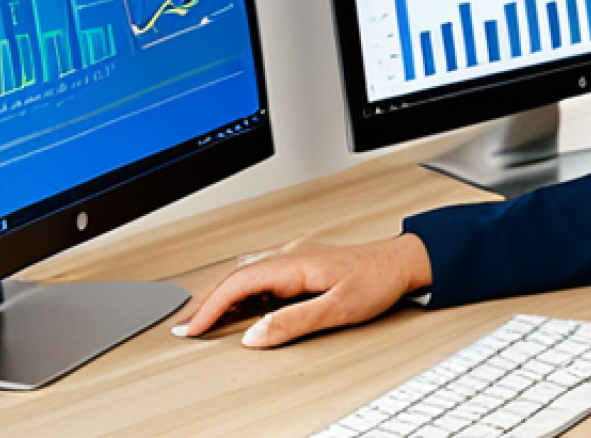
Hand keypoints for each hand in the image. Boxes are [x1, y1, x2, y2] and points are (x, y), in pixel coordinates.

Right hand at [173, 233, 431, 348]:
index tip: (194, 328)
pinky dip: (244, 294)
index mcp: (295, 263)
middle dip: (210, 303)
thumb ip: (293, 321)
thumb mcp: (336, 308)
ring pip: (249, 276)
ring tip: (207, 322)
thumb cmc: (377, 279)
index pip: (239, 282)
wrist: (400, 262)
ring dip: (226, 298)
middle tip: (189, 328)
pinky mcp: (303, 265)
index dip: (211, 306)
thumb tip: (254, 335)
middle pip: (238, 277)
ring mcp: (297, 259)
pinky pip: (263, 277)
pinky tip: (242, 308)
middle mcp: (292, 256)